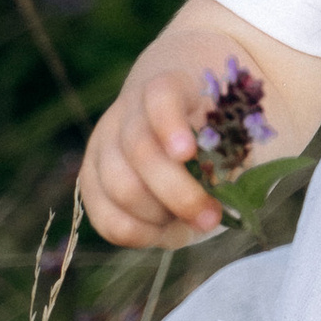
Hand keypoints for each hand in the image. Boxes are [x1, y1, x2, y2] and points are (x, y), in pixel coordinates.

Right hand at [82, 58, 227, 248]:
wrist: (176, 122)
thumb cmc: (215, 129)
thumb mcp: (230, 131)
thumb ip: (227, 156)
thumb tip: (218, 195)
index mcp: (168, 87)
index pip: (160, 97)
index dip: (169, 124)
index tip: (188, 152)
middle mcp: (126, 113)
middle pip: (139, 151)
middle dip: (178, 193)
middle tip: (211, 218)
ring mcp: (102, 145)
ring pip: (120, 187)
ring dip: (159, 215)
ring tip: (190, 222)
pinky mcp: (91, 181)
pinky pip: (106, 218)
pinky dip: (138, 233)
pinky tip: (164, 233)